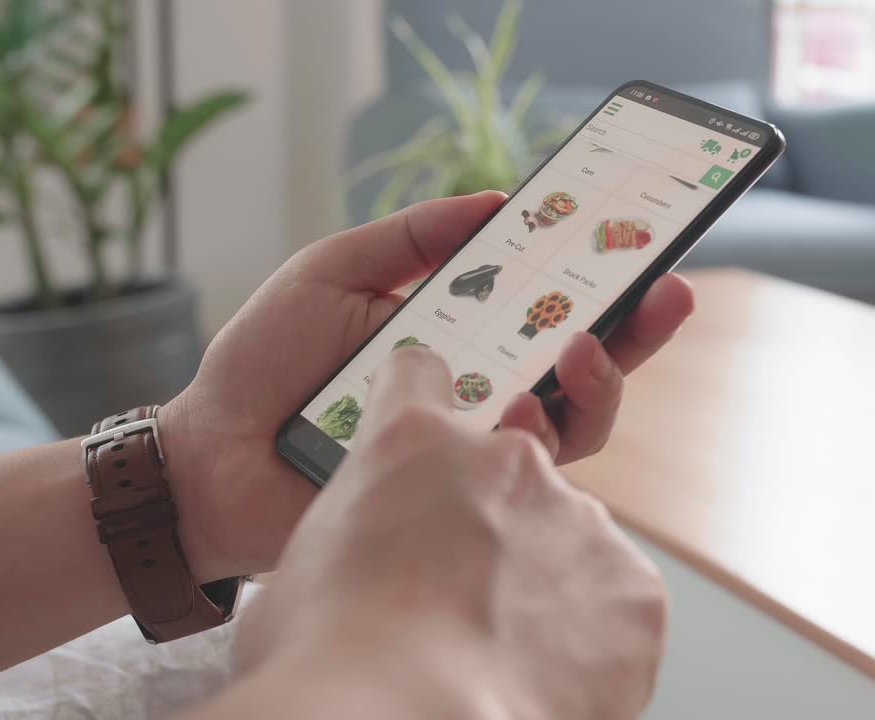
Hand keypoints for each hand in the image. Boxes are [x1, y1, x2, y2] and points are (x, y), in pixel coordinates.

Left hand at [159, 192, 694, 581]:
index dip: (599, 273)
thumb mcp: (334, 271)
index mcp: (459, 332)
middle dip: (635, 328)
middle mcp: (479, 390)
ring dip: (596, 384)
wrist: (208, 455)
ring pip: (571, 424)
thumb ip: (413, 238)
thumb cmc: (264, 363)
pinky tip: (524, 410)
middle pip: (583, 364)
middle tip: (667, 291)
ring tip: (588, 347)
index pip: (547, 302)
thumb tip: (497, 199)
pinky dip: (535, 440)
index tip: (640, 238)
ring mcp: (470, 449)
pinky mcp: (454, 502)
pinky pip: (518, 476)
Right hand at [230, 348, 666, 718]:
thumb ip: (352, 535)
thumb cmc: (330, 662)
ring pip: (567, 542)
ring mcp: (580, 521)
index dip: (420, 411)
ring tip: (496, 652)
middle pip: (507, 476)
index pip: (420, 378)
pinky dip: (589, 640)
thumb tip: (367, 567)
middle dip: (488, 527)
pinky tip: (540, 676)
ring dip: (541, 584)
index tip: (427, 444)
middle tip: (455, 599)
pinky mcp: (634, 589)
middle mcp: (507, 462)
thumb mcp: (298, 569)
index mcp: (411, 443)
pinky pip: (616, 606)